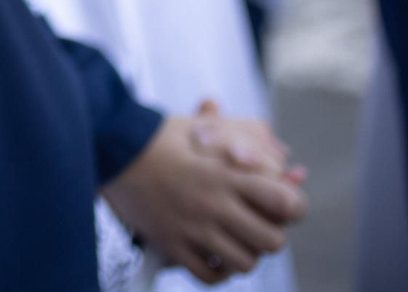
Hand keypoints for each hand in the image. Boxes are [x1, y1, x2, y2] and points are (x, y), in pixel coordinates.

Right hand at [101, 116, 308, 284]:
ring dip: (244, 254)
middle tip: (256, 223)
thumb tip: (288, 161)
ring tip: (233, 238)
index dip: (294, 206)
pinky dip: (217, 270)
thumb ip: (250, 143)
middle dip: (270, 234)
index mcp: (227, 173)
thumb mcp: (209, 130)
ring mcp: (192, 228)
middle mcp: (214, 204)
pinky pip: (209, 276)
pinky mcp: (171, 245)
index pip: (286, 203)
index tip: (284, 203)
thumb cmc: (164, 137)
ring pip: (244, 263)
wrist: (114, 148)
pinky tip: (212, 253)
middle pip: (272, 241)